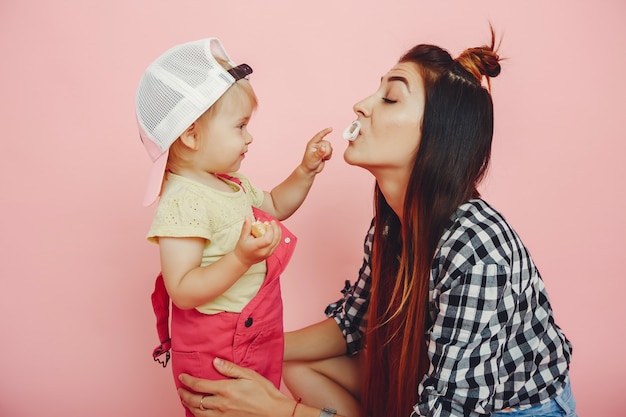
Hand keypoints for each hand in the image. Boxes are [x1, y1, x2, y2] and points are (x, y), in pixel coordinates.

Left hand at [178, 358, 292, 416]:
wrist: (274, 412)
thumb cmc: (264, 392)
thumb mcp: (249, 375)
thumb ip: (230, 368)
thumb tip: (215, 361)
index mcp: (226, 390)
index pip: (200, 385)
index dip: (188, 380)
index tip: (182, 376)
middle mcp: (221, 404)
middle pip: (195, 401)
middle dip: (184, 395)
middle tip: (180, 390)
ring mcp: (223, 416)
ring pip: (198, 413)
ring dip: (189, 406)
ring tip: (186, 401)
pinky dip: (199, 416)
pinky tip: (198, 412)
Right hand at [233, 217, 281, 266]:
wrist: (243, 260)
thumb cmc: (242, 249)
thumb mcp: (242, 237)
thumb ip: (246, 227)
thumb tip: (247, 217)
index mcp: (257, 247)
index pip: (268, 239)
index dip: (270, 230)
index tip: (267, 224)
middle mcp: (265, 251)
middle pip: (276, 239)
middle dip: (276, 228)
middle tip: (272, 222)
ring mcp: (269, 253)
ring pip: (278, 241)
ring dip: (278, 231)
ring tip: (273, 225)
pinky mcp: (271, 253)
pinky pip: (277, 243)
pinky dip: (277, 236)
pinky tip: (274, 230)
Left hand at [302, 127, 332, 173]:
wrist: (310, 170)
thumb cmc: (309, 163)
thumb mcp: (314, 158)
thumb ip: (319, 153)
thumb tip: (324, 148)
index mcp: (312, 143)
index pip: (319, 136)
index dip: (325, 131)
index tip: (331, 128)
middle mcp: (317, 144)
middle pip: (327, 143)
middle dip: (327, 151)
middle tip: (322, 157)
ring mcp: (321, 148)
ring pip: (330, 147)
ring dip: (328, 154)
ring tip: (322, 158)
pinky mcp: (325, 152)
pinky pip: (331, 151)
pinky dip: (329, 156)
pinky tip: (324, 159)